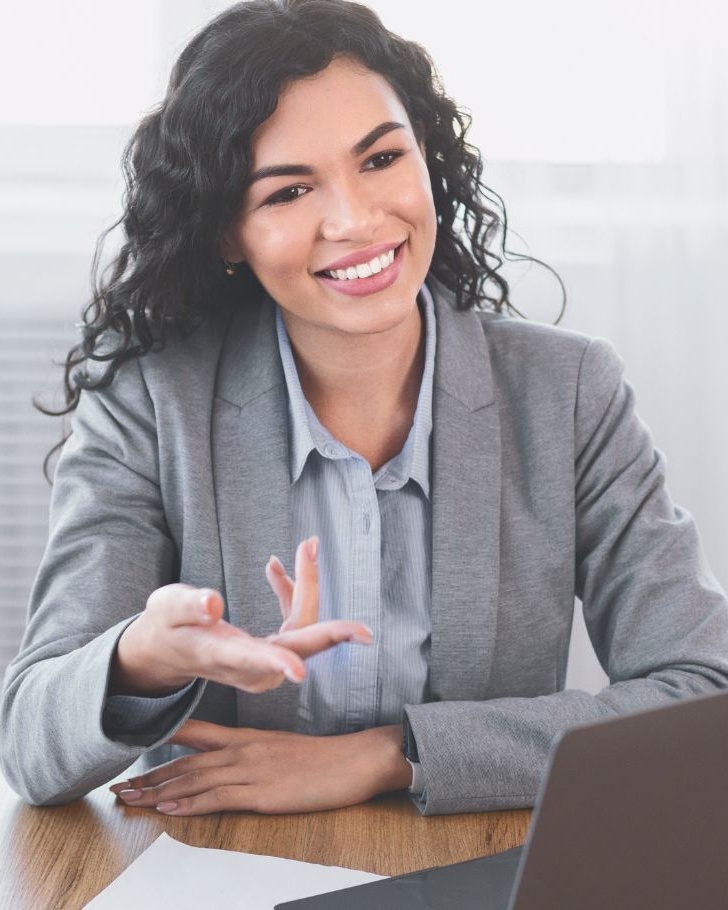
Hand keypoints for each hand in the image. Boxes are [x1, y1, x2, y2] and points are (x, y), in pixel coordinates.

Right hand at [110, 537, 370, 696]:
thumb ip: (187, 605)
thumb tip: (213, 603)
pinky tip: (277, 567)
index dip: (277, 662)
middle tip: (363, 632)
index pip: (252, 659)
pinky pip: (294, 624)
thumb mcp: (166, 609)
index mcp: (222, 656)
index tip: (299, 671)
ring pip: (301, 630)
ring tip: (306, 548)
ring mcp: (263, 663)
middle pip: (297, 649)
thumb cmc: (166, 627)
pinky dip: (292, 594)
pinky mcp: (270, 652)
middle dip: (330, 634)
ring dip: (306, 589)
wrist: (166, 652)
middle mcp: (249, 666)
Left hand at [110, 719, 411, 814]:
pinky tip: (170, 810)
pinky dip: (191, 804)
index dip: (164, 744)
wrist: (355, 759)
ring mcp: (253, 769)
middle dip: (151, 775)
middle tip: (121, 786)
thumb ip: (254, 753)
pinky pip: (219, 797)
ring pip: (196, 779)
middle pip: (187, 761)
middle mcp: (244, 749)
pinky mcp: (263, 792)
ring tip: (133, 799)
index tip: (137, 753)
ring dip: (161, 791)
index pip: (197, 734)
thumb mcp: (282, 748)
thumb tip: (231, 765)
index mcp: (248, 736)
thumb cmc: (324, 757)